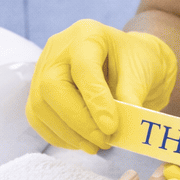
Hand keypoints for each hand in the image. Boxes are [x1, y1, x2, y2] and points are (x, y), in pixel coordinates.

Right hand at [26, 19, 177, 152]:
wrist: (126, 63)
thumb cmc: (135, 63)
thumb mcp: (141, 73)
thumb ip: (130, 98)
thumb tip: (116, 129)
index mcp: (87, 34)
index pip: (83, 69)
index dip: (95, 101)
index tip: (111, 128)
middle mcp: (59, 48)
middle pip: (51, 86)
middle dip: (77, 121)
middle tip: (102, 141)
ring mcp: (43, 68)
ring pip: (40, 105)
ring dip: (68, 133)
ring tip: (95, 146)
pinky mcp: (38, 90)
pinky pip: (37, 117)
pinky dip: (58, 135)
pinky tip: (80, 143)